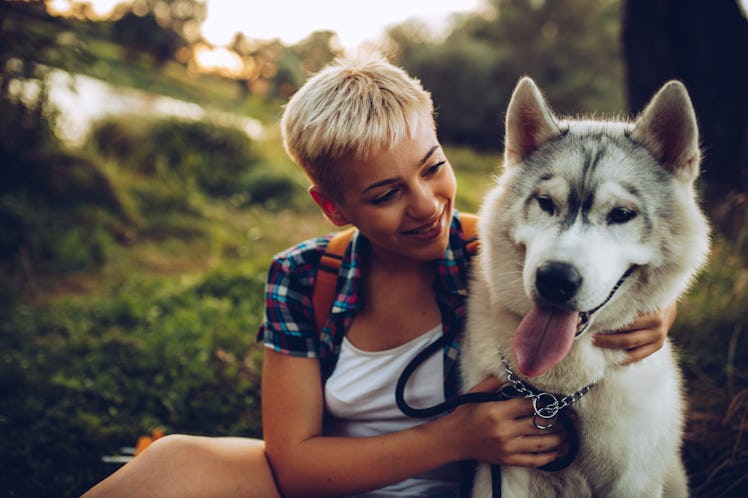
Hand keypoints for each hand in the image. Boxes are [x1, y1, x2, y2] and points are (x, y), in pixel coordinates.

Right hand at [450, 376, 567, 467]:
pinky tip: (558, 451)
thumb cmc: (465, 413)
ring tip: (569, 432)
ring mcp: (506, 447)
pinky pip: (534, 460)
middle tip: (570, 416)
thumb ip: (495, 381)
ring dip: (559, 438)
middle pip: (539, 424)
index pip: (529, 405)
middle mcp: (503, 430)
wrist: (453, 440)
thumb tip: (512, 371)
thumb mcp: (476, 392)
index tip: (555, 400)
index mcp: (497, 411)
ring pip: (541, 443)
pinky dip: (549, 457)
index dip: (545, 402)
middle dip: (558, 420)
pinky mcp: (507, 460)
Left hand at [593, 301, 676, 363]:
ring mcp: (658, 337)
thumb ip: (624, 298)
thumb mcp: (639, 294)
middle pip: (627, 335)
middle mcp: (657, 325)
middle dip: (607, 338)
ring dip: (611, 346)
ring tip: (595, 344)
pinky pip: (637, 356)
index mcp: (653, 311)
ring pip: (630, 346)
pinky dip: (623, 358)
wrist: (668, 306)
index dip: (609, 321)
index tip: (592, 321)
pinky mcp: (657, 346)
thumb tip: (599, 300)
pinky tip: (609, 358)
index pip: (627, 319)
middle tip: (590, 336)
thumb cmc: (646, 298)